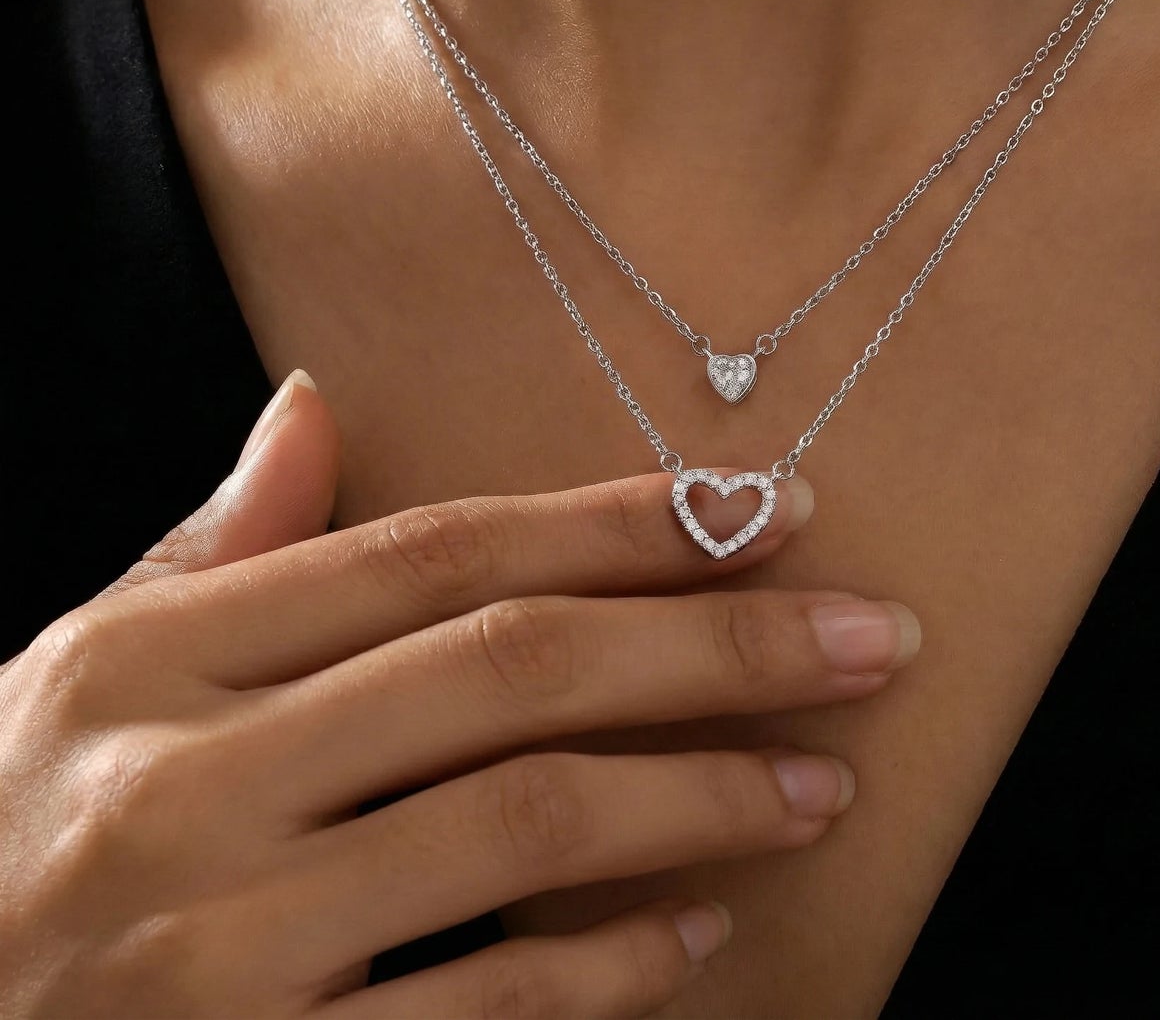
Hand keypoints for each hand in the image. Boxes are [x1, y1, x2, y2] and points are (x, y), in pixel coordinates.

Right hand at [0, 372, 920, 1018]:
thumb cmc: (0, 851)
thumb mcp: (75, 682)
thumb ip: (215, 552)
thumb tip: (312, 404)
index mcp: (153, 660)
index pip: (441, 552)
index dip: (623, 524)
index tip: (767, 509)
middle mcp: (186, 783)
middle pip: (514, 668)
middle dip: (717, 644)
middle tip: (869, 634)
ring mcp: (214, 949)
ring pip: (525, 826)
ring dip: (703, 797)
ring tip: (824, 780)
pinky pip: (481, 1018)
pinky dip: (615, 971)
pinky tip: (706, 930)